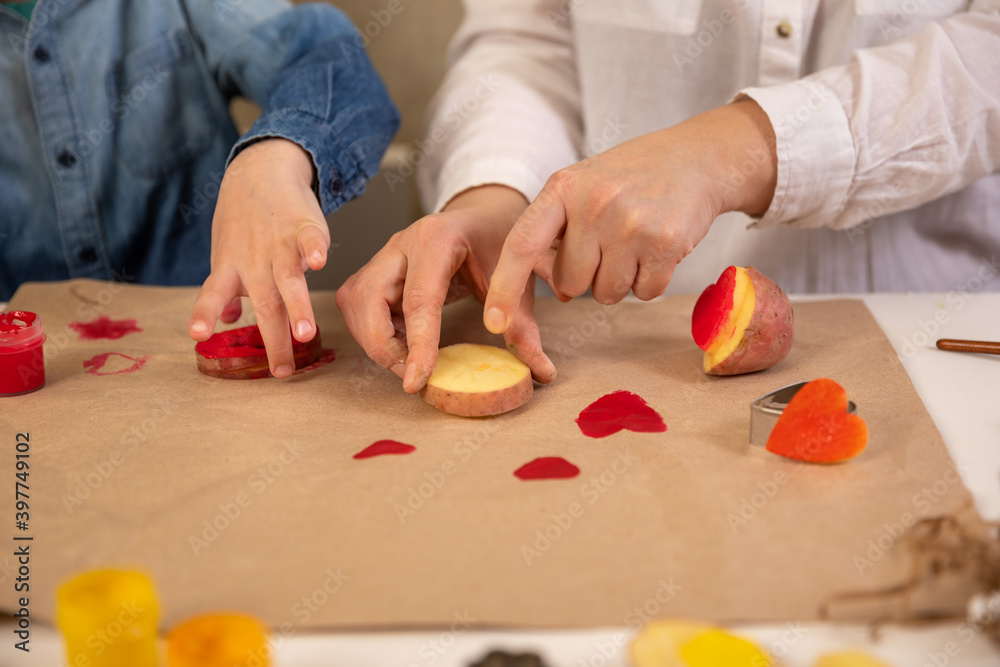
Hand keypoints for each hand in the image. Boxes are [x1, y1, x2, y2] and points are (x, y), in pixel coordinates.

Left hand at [188, 138, 328, 377]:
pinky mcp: (303, 226)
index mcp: (231, 267)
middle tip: (282, 370)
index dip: (205, 314)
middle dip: (274, 338)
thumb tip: (229, 321)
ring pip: (288, 280)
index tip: (198, 335)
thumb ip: (228, 289)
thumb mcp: (225, 253)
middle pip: (264, 303)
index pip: (213, 294)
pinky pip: (310, 240)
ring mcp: (279, 243)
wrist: (261, 170)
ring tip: (306, 334)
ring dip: (298, 307)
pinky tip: (321, 262)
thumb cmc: (243, 218)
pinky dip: (315, 250)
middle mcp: (253, 259)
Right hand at [335, 185, 556, 393]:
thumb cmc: (499, 241)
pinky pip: (359, 306)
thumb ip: (523, 326)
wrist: (484, 214)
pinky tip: (405, 344)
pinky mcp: (376, 270)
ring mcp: (384, 255)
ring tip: (410, 360)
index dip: (417, 344)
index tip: (418, 381)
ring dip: (374, 340)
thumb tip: (541, 373)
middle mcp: (401, 243)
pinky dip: (375, 332)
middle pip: (367, 300)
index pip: (418, 299)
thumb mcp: (517, 279)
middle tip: (413, 375)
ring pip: (354, 304)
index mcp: (437, 239)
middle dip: (382, 345)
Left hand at [483, 99, 776, 334]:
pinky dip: (649, 281)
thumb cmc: (630, 178)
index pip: (521, 245)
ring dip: (619, 281)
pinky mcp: (663, 242)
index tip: (493, 321)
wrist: (696, 157)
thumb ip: (558, 232)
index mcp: (562, 187)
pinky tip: (657, 248)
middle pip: (569, 283)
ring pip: (605, 294)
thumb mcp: (583, 186)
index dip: (504, 287)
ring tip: (635, 242)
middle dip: (587, 276)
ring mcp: (629, 223)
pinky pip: (643, 293)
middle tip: (610, 242)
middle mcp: (592, 203)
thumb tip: (558, 293)